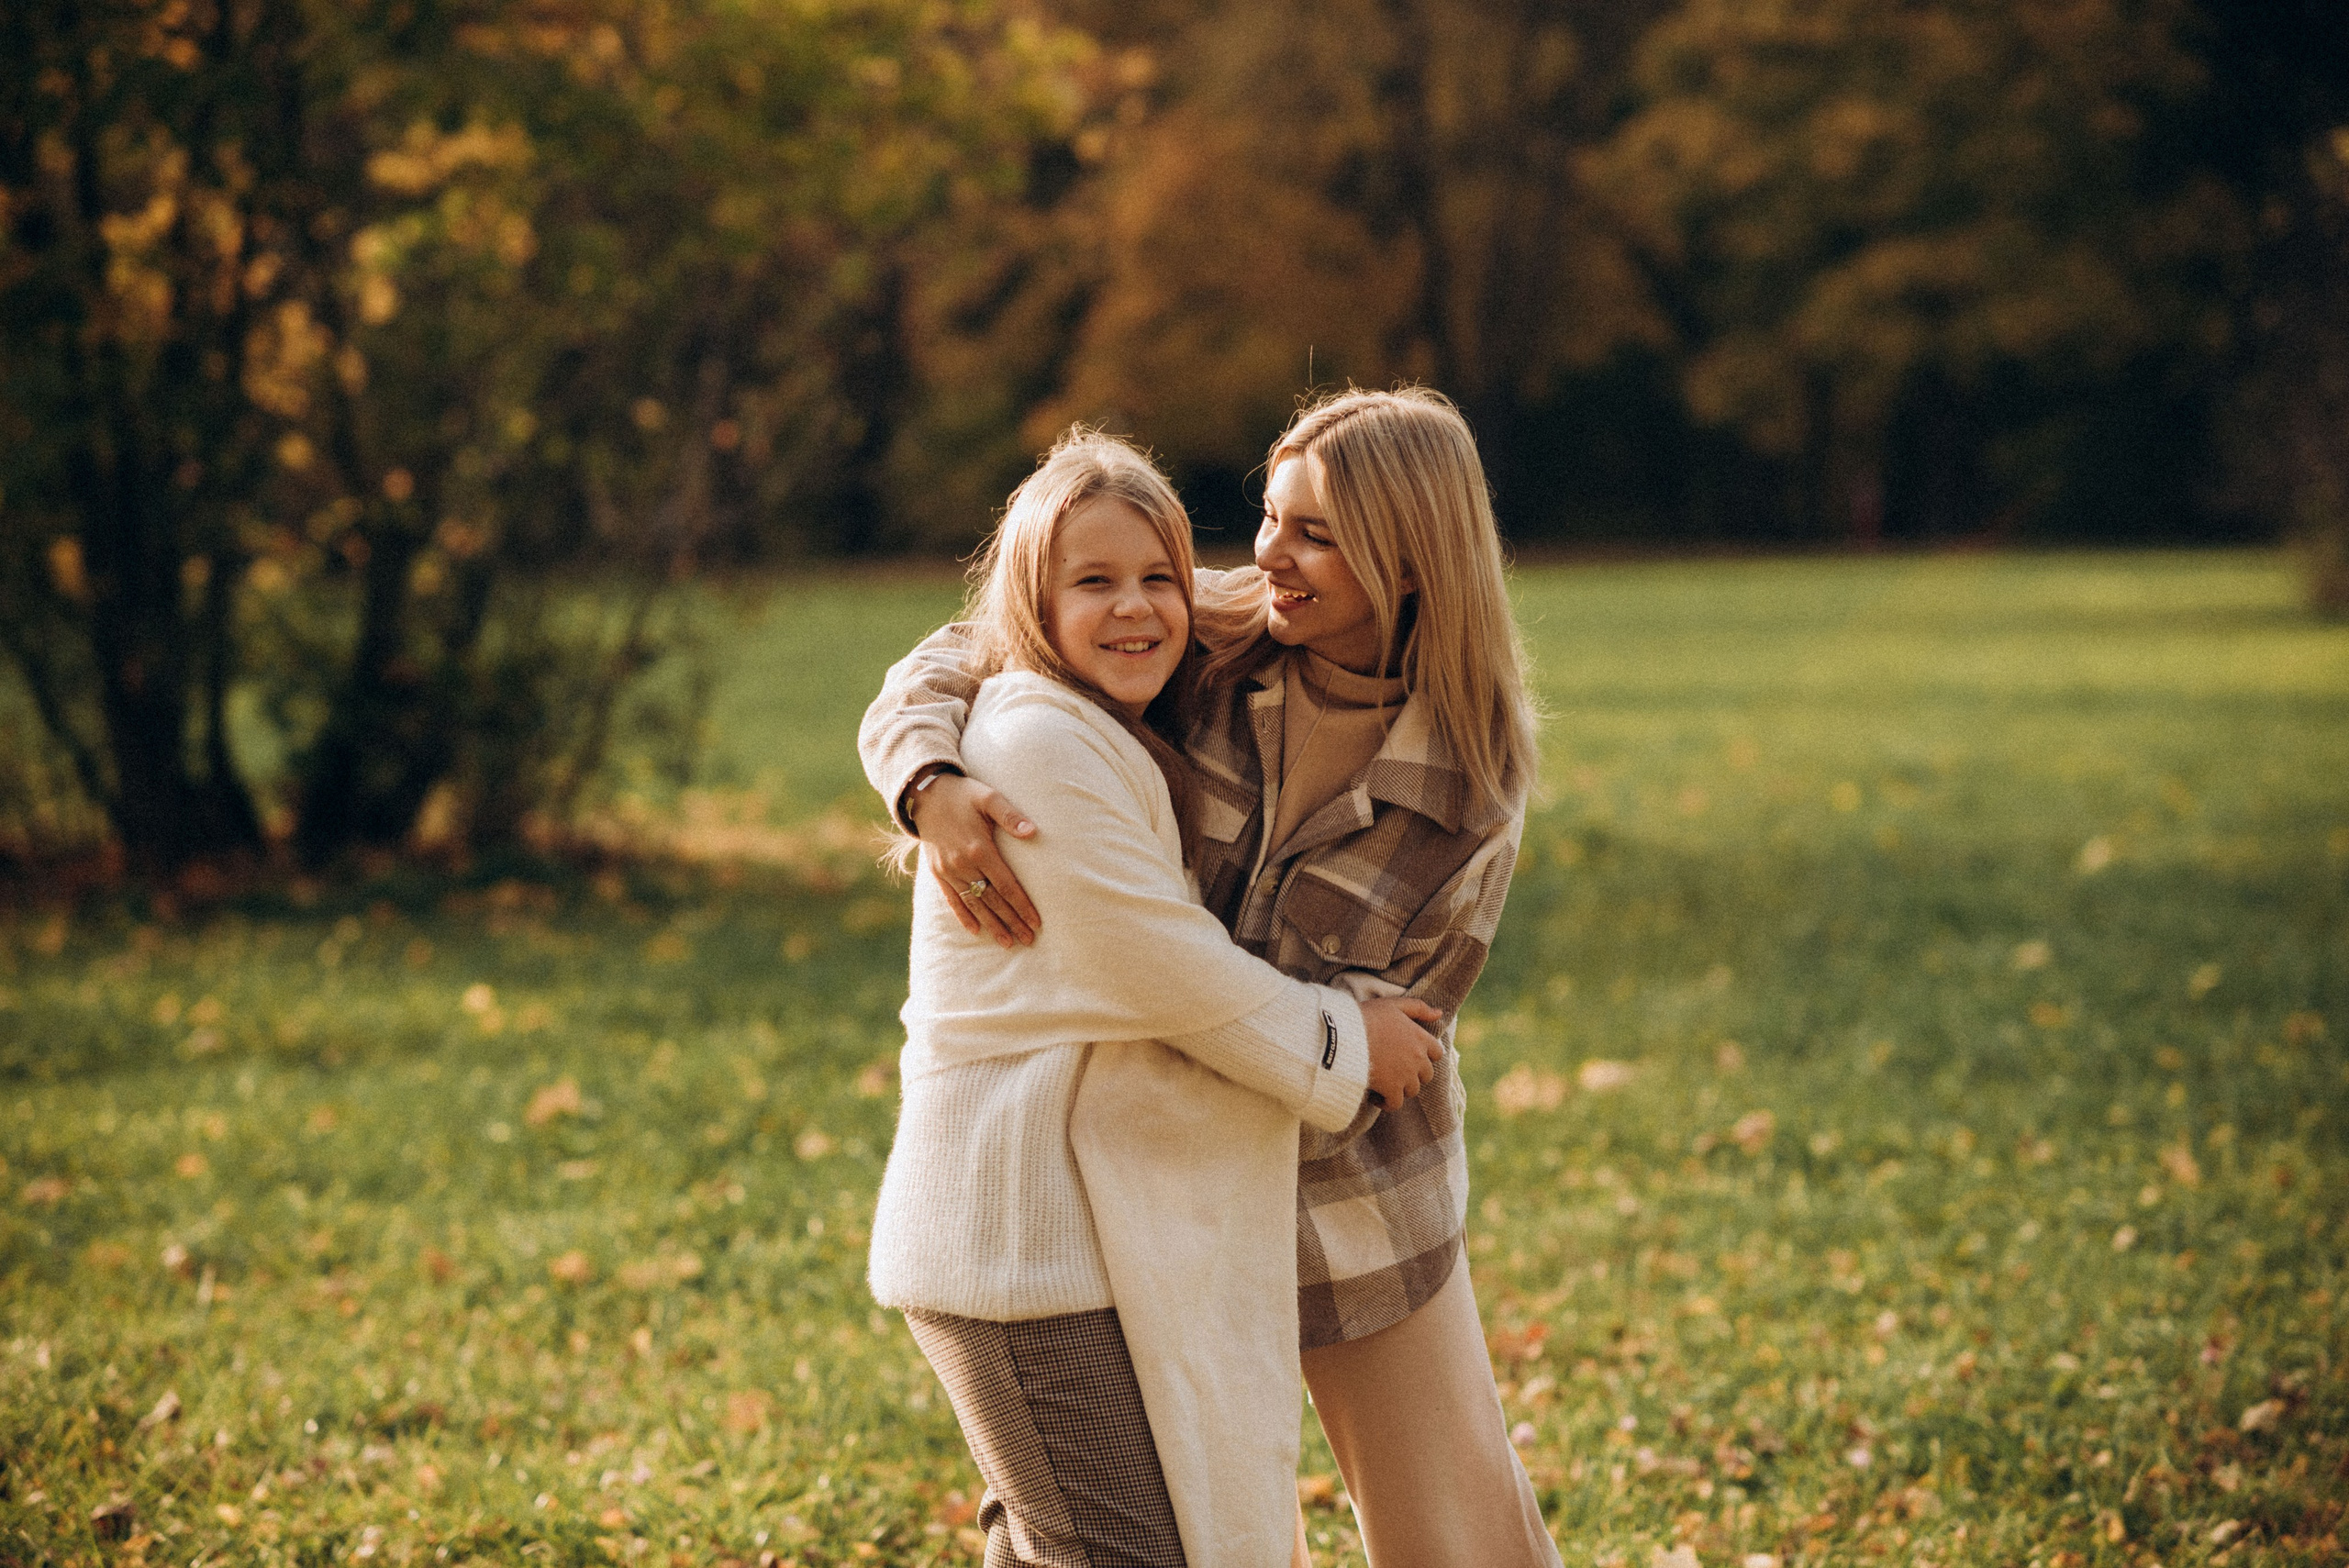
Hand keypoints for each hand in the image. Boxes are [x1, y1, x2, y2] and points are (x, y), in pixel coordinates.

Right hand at [912, 773, 1041, 946]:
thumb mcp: (989, 797)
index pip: (1006, 885)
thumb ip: (1010, 815)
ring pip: (973, 905)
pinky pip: (952, 899)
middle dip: (1011, 921)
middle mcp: (963, 864)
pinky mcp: (937, 872)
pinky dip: (964, 916)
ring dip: (991, 925)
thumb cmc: (964, 794)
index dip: (1022, 906)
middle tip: (1028, 940)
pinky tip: (976, 930)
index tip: (1036, 922)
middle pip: (992, 900)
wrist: (926, 793)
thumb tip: (1033, 831)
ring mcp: (948, 870)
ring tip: (1007, 942)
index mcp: (979, 849)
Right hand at [1360, 996, 1444, 1108]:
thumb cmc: (1366, 1017)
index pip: (1437, 1053)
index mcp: (1420, 1038)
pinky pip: (1396, 1104)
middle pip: (1426, 1075)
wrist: (1344, 1035)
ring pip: (1412, 1090)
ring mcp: (1406, 1075)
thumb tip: (1439, 1013)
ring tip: (1382, 1082)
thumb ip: (1418, 1007)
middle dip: (1413, 1074)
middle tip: (1393, 1070)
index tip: (1408, 1055)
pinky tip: (1375, 1096)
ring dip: (1399, 1088)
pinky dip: (1386, 1103)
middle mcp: (1418, 1058)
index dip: (1424, 1056)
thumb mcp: (1393, 1005)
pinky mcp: (1392, 1089)